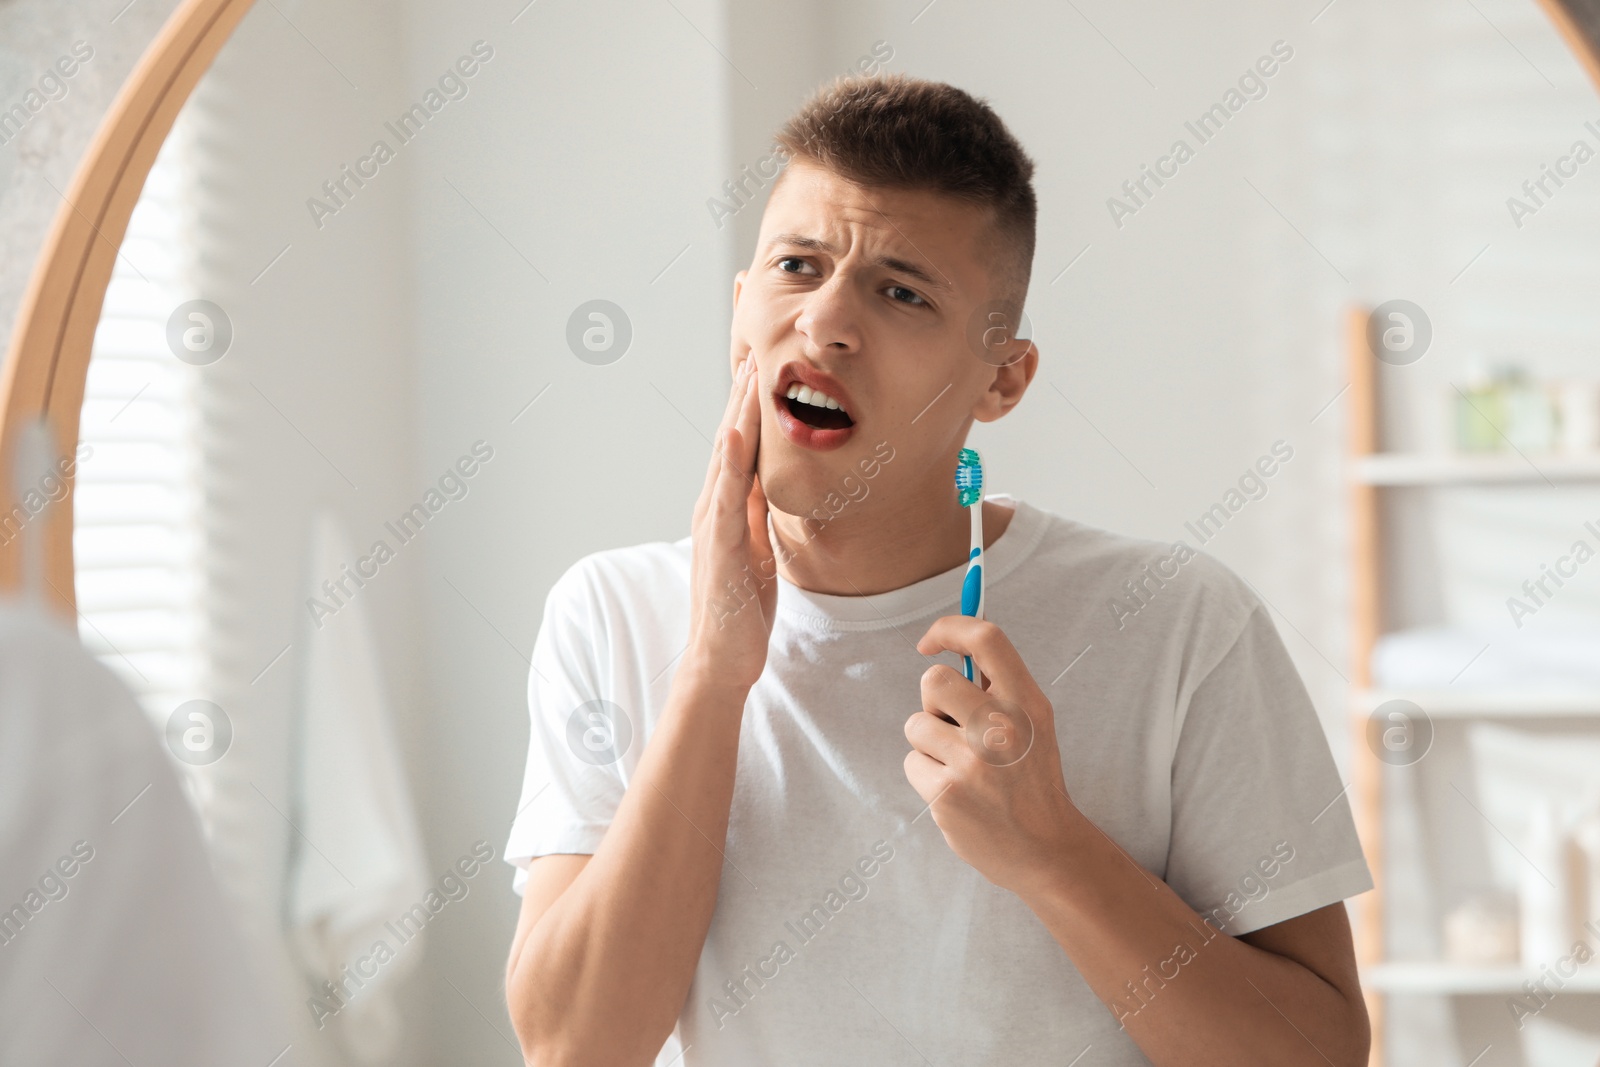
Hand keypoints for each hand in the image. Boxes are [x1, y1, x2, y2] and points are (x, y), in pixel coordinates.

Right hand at [683, 353, 776, 693]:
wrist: (723, 657)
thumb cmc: (741, 607)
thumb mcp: (756, 546)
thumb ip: (756, 512)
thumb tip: (767, 480)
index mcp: (726, 508)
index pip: (738, 447)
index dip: (748, 407)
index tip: (760, 368)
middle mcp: (713, 508)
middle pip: (730, 442)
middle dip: (741, 397)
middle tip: (753, 350)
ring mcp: (713, 525)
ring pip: (726, 459)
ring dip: (736, 415)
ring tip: (746, 376)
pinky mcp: (720, 546)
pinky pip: (725, 497)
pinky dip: (729, 463)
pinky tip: (734, 434)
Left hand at [903, 615, 1079, 895]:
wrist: (1044, 849)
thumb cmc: (1031, 779)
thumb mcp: (1034, 724)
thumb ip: (999, 688)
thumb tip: (951, 645)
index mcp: (1028, 703)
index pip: (986, 638)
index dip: (950, 628)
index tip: (931, 643)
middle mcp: (1002, 728)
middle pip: (935, 680)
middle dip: (933, 700)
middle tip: (952, 724)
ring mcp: (972, 762)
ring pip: (917, 723)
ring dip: (930, 742)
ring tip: (961, 766)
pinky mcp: (946, 793)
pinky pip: (912, 761)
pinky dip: (927, 774)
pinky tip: (955, 792)